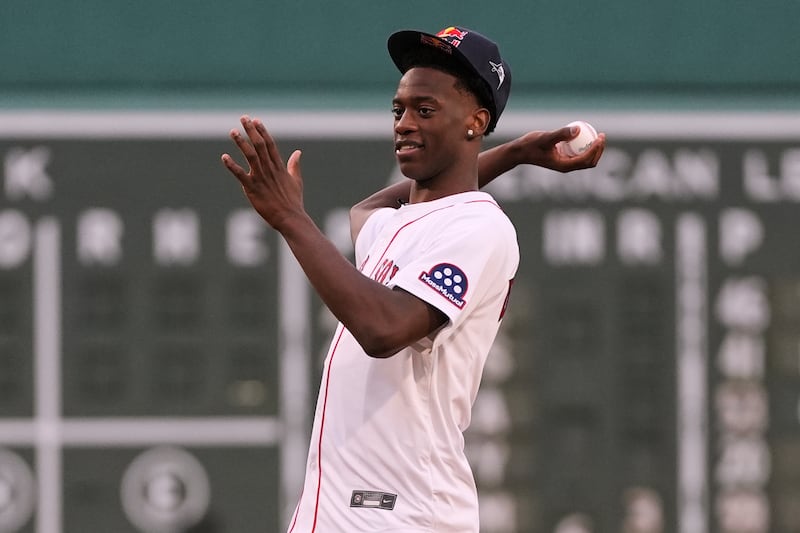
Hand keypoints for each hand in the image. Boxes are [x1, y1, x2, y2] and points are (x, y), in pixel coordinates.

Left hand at [221, 115, 303, 229]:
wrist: (291, 219)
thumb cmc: (293, 202)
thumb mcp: (297, 181)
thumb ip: (295, 166)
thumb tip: (298, 152)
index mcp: (279, 167)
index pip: (270, 145)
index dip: (262, 131)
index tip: (256, 120)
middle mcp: (270, 170)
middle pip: (260, 145)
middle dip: (251, 130)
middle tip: (243, 118)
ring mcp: (261, 178)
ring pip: (250, 156)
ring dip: (241, 143)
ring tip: (233, 131)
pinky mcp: (253, 189)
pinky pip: (240, 175)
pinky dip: (232, 166)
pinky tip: (224, 157)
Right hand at [513, 126, 605, 172]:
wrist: (520, 152)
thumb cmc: (531, 145)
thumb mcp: (546, 138)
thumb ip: (561, 134)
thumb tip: (578, 129)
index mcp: (564, 166)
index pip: (586, 160)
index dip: (596, 149)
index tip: (600, 137)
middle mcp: (567, 166)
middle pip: (589, 162)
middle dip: (599, 150)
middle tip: (601, 136)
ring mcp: (565, 163)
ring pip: (586, 159)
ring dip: (594, 149)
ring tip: (597, 135)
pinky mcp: (563, 158)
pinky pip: (578, 153)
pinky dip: (585, 145)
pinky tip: (585, 133)